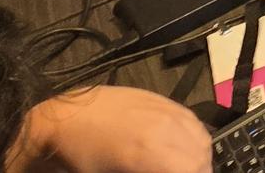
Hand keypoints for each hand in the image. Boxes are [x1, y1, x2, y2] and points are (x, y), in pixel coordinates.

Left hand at [13, 86, 211, 172]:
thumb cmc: (82, 158)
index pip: (193, 169)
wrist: (64, 119)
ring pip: (201, 138)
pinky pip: (191, 120)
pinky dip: (194, 136)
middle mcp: (163, 127)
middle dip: (198, 170)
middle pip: (201, 157)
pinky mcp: (161, 99)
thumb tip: (166, 169)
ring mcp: (164, 110)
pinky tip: (184, 147)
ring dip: (199, 157)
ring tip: (186, 168)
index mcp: (150, 151)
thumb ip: (152, 171)